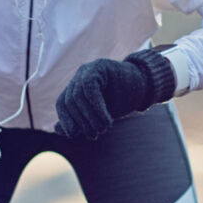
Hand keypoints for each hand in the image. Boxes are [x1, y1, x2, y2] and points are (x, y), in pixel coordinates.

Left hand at [53, 49, 175, 139]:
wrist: (144, 84)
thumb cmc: (120, 99)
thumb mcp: (98, 113)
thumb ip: (79, 120)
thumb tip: (58, 129)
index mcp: (75, 86)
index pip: (62, 103)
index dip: (65, 120)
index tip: (73, 135)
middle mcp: (79, 75)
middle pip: (70, 100)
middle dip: (80, 121)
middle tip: (94, 135)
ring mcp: (89, 69)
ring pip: (79, 96)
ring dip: (90, 117)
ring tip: (102, 129)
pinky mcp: (100, 67)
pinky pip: (90, 88)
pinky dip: (97, 108)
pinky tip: (107, 121)